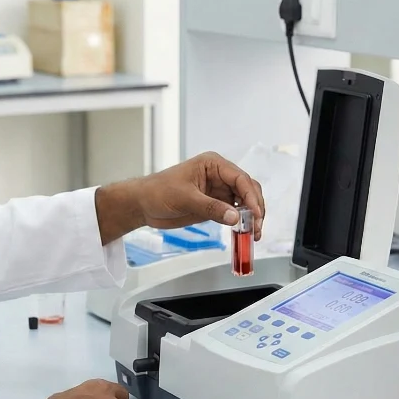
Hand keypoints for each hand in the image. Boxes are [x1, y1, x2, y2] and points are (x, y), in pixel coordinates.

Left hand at [94, 152, 264, 244]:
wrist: (143, 205)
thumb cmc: (158, 192)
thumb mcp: (185, 198)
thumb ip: (211, 208)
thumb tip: (235, 217)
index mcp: (213, 164)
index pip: (240, 178)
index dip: (251, 196)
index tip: (255, 214)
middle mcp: (219, 176)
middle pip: (248, 190)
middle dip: (255, 208)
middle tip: (256, 228)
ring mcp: (218, 191)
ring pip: (244, 203)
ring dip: (251, 218)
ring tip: (252, 234)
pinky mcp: (215, 205)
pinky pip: (234, 213)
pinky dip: (241, 223)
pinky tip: (243, 233)